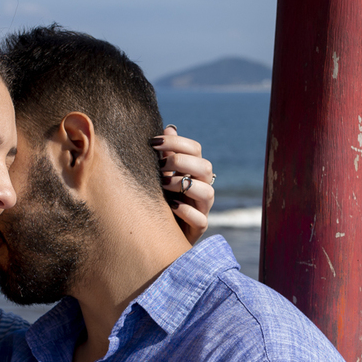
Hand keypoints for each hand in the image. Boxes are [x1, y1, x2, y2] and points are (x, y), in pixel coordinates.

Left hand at [154, 125, 213, 243]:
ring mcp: (203, 208)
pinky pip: (201, 219)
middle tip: (159, 166)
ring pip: (208, 192)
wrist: (162, 233)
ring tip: (162, 185)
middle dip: (181, 162)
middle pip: (204, 167)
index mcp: (194, 171)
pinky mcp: (199, 228)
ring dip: (183, 185)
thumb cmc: (162, 198)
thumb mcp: (162, 175)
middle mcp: (203, 187)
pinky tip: (170, 206)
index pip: (195, 149)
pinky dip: (186, 211)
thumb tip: (170, 128)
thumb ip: (167, 155)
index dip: (176, 142)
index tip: (153, 142)